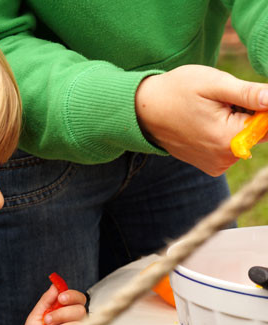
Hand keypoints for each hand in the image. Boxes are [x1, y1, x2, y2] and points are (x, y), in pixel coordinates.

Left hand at [18, 286, 87, 324]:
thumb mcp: (35, 317)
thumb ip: (46, 301)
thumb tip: (55, 284)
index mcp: (66, 312)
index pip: (78, 299)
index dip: (72, 296)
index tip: (60, 298)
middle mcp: (76, 323)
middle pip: (80, 310)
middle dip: (62, 314)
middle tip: (47, 321)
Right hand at [135, 64, 267, 175]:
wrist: (143, 111)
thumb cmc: (176, 91)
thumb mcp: (213, 84)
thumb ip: (248, 93)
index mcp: (228, 138)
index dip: (261, 104)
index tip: (240, 95)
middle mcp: (224, 158)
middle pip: (258, 133)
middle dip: (249, 113)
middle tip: (221, 101)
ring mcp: (217, 165)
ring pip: (246, 140)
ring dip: (237, 123)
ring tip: (209, 112)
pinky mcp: (211, 166)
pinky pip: (232, 148)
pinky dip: (226, 133)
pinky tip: (205, 123)